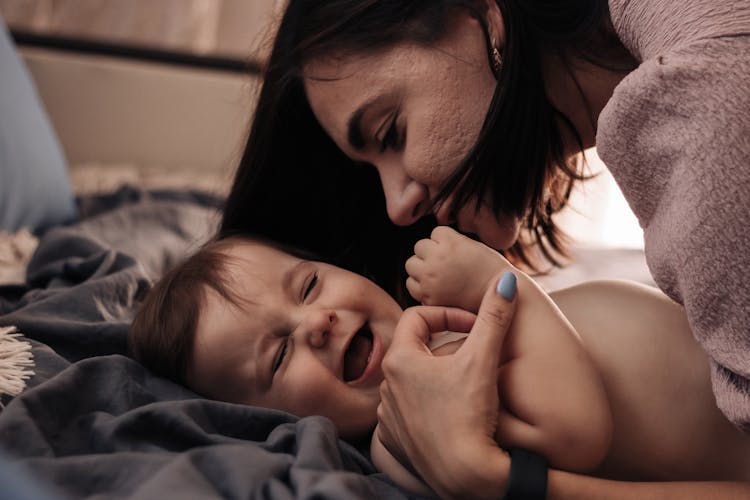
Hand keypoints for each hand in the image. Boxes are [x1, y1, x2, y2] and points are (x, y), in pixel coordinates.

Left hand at [377, 272, 516, 498]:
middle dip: (447, 345)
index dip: (449, 314)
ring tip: (467, 381)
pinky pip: (408, 409)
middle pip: (417, 348)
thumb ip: (493, 316)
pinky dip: (428, 403)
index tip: (474, 326)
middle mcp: (387, 384)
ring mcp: (388, 414)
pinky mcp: (395, 438)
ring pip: (413, 379)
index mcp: (400, 359)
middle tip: (475, 352)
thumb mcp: (483, 359)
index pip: (418, 316)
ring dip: (438, 374)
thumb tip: (507, 280)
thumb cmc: (471, 414)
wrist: (465, 474)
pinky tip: (452, 410)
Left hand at [406, 226, 509, 310]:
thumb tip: (433, 242)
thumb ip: (453, 243)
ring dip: (422, 269)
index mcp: (450, 242)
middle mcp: (436, 258)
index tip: (459, 253)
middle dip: (430, 254)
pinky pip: (412, 286)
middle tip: (448, 265)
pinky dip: (421, 287)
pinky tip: (438, 289)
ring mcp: (429, 279)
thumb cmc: (492, 273)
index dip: (446, 242)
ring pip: (411, 266)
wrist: (505, 303)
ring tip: (441, 276)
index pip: (435, 233)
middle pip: (419, 247)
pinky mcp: (428, 298)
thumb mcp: (474, 247)